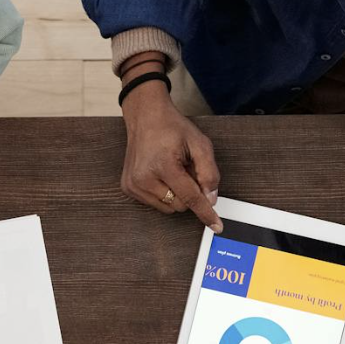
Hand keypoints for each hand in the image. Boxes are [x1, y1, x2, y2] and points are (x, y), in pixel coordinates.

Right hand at [119, 81, 222, 230]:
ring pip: (168, 208)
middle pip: (180, 205)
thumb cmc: (172, 128)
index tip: (216, 226)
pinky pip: (156, 204)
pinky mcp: (128, 188)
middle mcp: (144, 178)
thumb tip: (211, 199)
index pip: (190, 197)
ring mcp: (134, 184)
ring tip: (172, 170)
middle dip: (189, 191)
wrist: (145, 117)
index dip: (205, 212)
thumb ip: (209, 172)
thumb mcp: (200, 144)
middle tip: (186, 169)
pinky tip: (160, 174)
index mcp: (164, 165)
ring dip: (176, 193)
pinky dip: (164, 193)